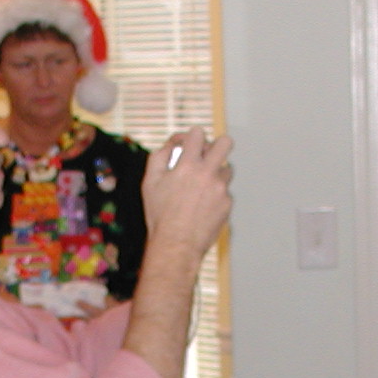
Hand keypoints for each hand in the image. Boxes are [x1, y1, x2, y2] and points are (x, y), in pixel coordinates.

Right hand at [142, 126, 234, 262]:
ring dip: (216, 173)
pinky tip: (202, 207)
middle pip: (225, 143)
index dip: (192, 136)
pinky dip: (215, 196)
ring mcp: (220, 189)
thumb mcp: (150, 182)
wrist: (176, 244)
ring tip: (201, 187)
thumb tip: (172, 144)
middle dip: (217, 144)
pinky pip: (225, 192)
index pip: (198, 133)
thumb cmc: (160, 215)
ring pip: (227, 169)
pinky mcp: (227, 204)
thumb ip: (159, 156)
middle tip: (208, 155)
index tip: (188, 146)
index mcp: (187, 165)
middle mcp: (207, 174)